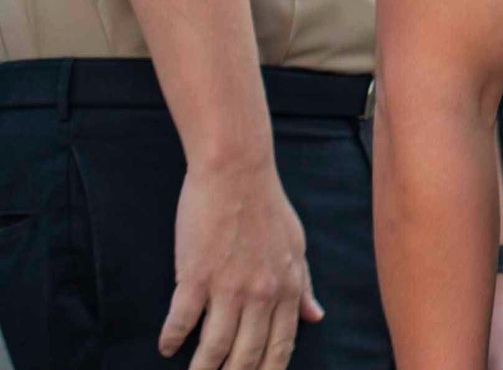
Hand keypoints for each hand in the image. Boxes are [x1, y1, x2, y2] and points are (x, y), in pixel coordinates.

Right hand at [159, 161, 323, 369]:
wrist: (237, 169)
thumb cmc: (267, 205)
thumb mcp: (296, 244)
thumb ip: (304, 284)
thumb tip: (316, 316)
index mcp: (288, 286)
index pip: (280, 347)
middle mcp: (262, 293)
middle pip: (246, 357)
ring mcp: (228, 287)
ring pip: (213, 349)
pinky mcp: (196, 276)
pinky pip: (181, 322)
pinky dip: (172, 339)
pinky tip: (167, 346)